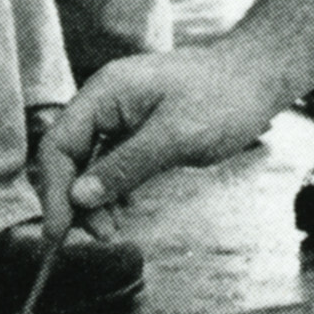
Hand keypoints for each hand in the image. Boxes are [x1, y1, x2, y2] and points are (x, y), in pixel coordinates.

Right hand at [34, 45, 291, 242]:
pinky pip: (113, 163)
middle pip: (69, 157)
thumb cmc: (224, 98)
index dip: (53, 191)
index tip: (58, 232)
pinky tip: (121, 213)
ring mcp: (121, 116)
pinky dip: (113, 189)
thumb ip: (125, 166)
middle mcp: (105, 103)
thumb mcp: (175, 137)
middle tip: (98, 237)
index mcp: (103, 94)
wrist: (260, 76)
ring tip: (111, 232)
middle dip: (74, 200)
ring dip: (95, 199)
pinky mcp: (140, 130)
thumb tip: (79, 197)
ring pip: (91, 164)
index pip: (58, 145)